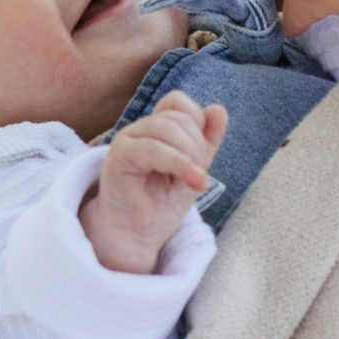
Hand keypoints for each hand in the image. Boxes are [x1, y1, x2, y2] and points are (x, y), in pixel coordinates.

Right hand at [82, 91, 227, 274]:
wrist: (137, 235)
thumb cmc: (162, 204)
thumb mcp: (195, 169)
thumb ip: (207, 140)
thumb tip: (218, 109)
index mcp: (155, 129)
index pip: (178, 103)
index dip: (198, 123)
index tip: (202, 158)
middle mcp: (140, 130)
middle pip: (179, 117)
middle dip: (198, 146)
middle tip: (199, 177)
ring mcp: (128, 140)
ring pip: (168, 128)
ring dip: (191, 156)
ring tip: (195, 182)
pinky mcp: (120, 155)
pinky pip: (154, 148)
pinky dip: (179, 163)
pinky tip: (194, 180)